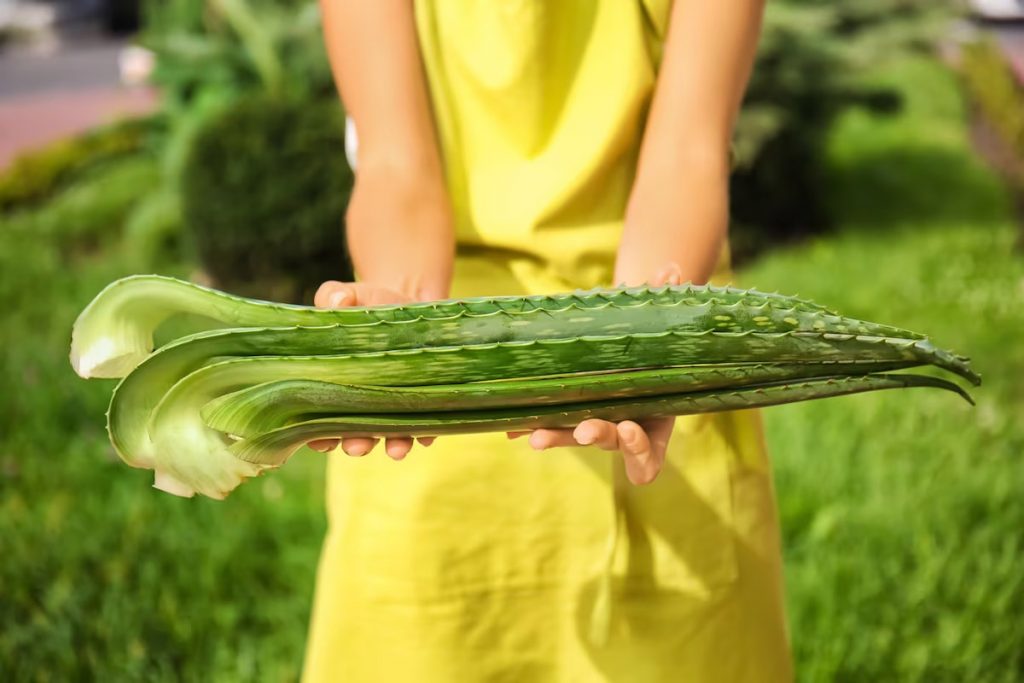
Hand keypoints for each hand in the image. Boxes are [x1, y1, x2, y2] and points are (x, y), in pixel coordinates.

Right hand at [307, 280, 435, 459]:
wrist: (411, 304)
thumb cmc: (368, 304)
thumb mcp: (349, 295)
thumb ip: (334, 296)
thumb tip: (336, 301)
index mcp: (334, 387)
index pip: (319, 419)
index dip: (316, 434)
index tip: (317, 440)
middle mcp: (363, 405)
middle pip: (355, 434)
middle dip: (355, 443)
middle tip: (355, 446)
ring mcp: (395, 406)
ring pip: (392, 435)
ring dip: (394, 444)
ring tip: (395, 449)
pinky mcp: (426, 400)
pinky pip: (428, 423)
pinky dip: (428, 431)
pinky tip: (427, 435)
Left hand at [509, 263, 684, 485]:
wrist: (631, 349)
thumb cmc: (653, 342)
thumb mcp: (658, 322)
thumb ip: (665, 298)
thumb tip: (670, 270)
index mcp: (654, 424)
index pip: (648, 454)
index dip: (641, 451)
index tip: (631, 429)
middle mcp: (622, 433)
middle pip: (610, 444)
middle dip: (596, 436)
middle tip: (584, 429)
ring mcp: (593, 427)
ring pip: (573, 438)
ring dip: (556, 437)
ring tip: (535, 436)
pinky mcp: (567, 418)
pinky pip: (550, 426)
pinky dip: (532, 425)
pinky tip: (511, 426)